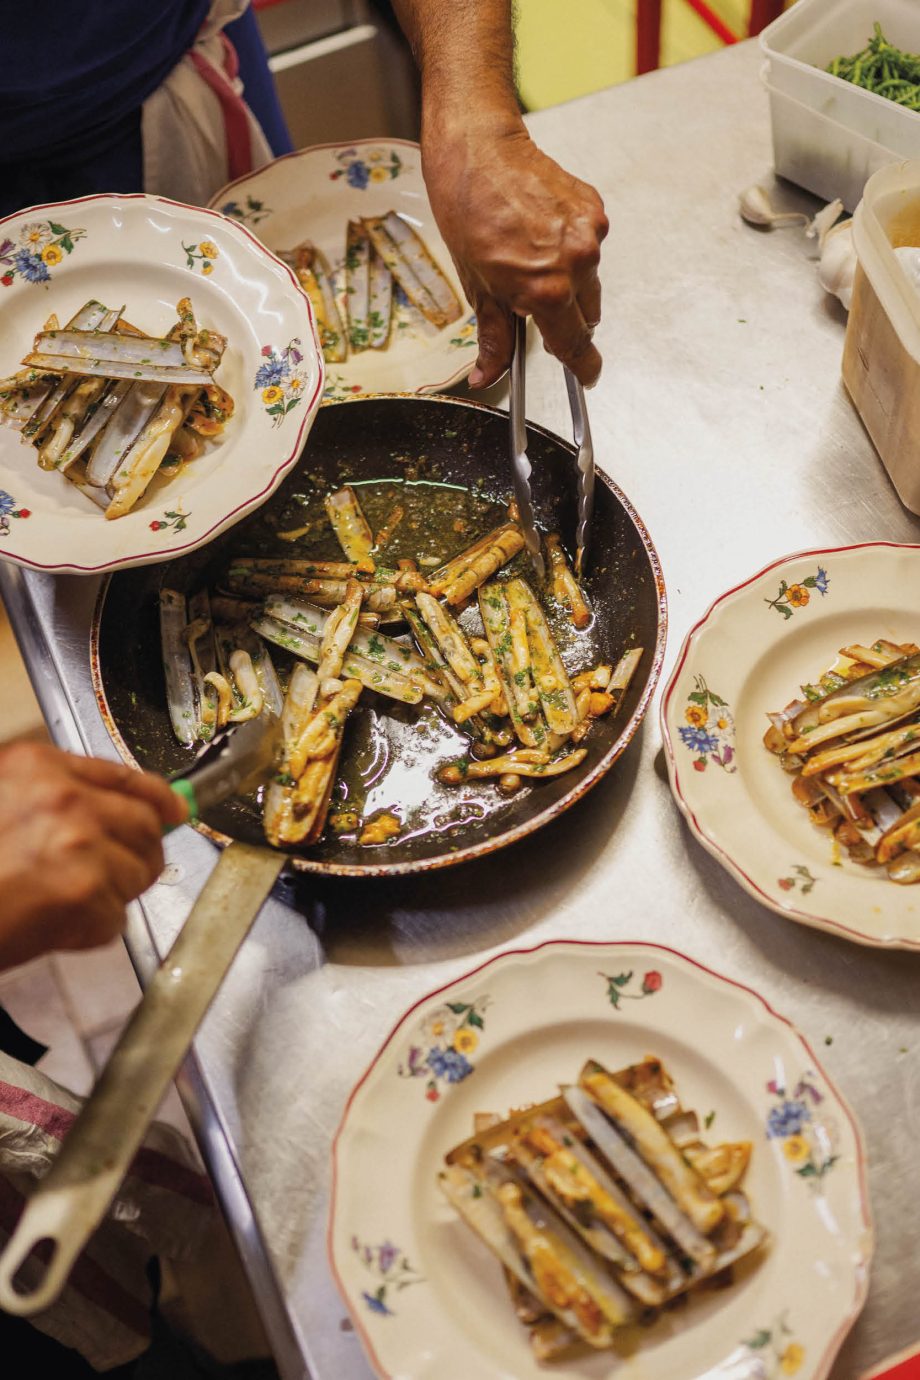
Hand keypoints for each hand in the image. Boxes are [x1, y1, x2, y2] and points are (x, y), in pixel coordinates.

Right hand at [0, 743, 186, 970]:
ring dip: (110, 896)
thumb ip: (55, 797)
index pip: (126, 776)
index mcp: (39, 768)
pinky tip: (51, 925)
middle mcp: (66, 799)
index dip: (158, 798)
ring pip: (138, 873)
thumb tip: (130, 810)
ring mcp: (80, 846)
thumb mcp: (1, 801)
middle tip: (105, 876)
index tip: (176, 809)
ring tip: (60, 900)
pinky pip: (115, 919)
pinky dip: (89, 931)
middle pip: (146, 825)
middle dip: (137, 855)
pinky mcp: (85, 895)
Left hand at [423, 127, 608, 387]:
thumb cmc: (469, 210)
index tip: (587, 375)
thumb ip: (493, 337)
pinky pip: (590, 246)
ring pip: (589, 280)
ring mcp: (589, 234)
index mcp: (547, 290)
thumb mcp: (477, 287)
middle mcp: (576, 264)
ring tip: (531, 256)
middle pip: (587, 315)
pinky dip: (571, 249)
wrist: (479, 149)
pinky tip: (542, 232)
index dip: (582, 366)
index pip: (575, 344)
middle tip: (533, 300)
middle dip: (566, 317)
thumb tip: (488, 376)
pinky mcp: (594, 208)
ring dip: (569, 281)